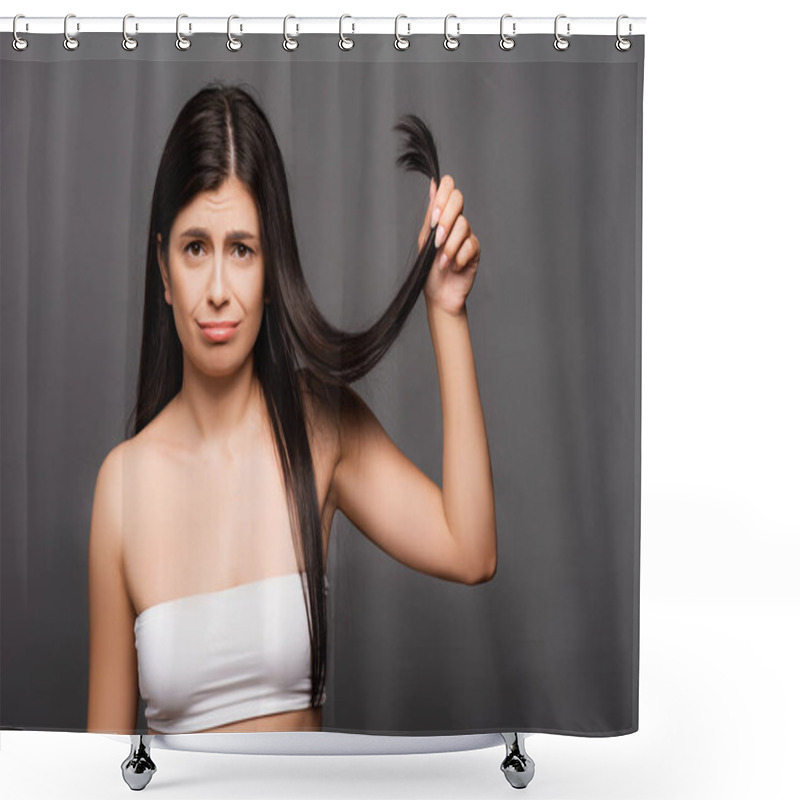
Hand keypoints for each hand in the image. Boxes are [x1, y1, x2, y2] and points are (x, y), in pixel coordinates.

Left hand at [417, 175, 480, 315]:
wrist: (438, 294)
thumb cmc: (429, 268)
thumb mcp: (425, 238)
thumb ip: (431, 213)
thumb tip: (433, 184)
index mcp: (443, 215)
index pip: (449, 188)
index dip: (442, 196)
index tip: (433, 217)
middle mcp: (457, 221)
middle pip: (458, 199)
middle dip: (445, 220)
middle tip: (437, 240)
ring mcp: (467, 235)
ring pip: (462, 225)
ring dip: (449, 245)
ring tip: (443, 261)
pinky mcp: (475, 250)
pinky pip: (470, 245)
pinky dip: (458, 257)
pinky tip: (453, 267)